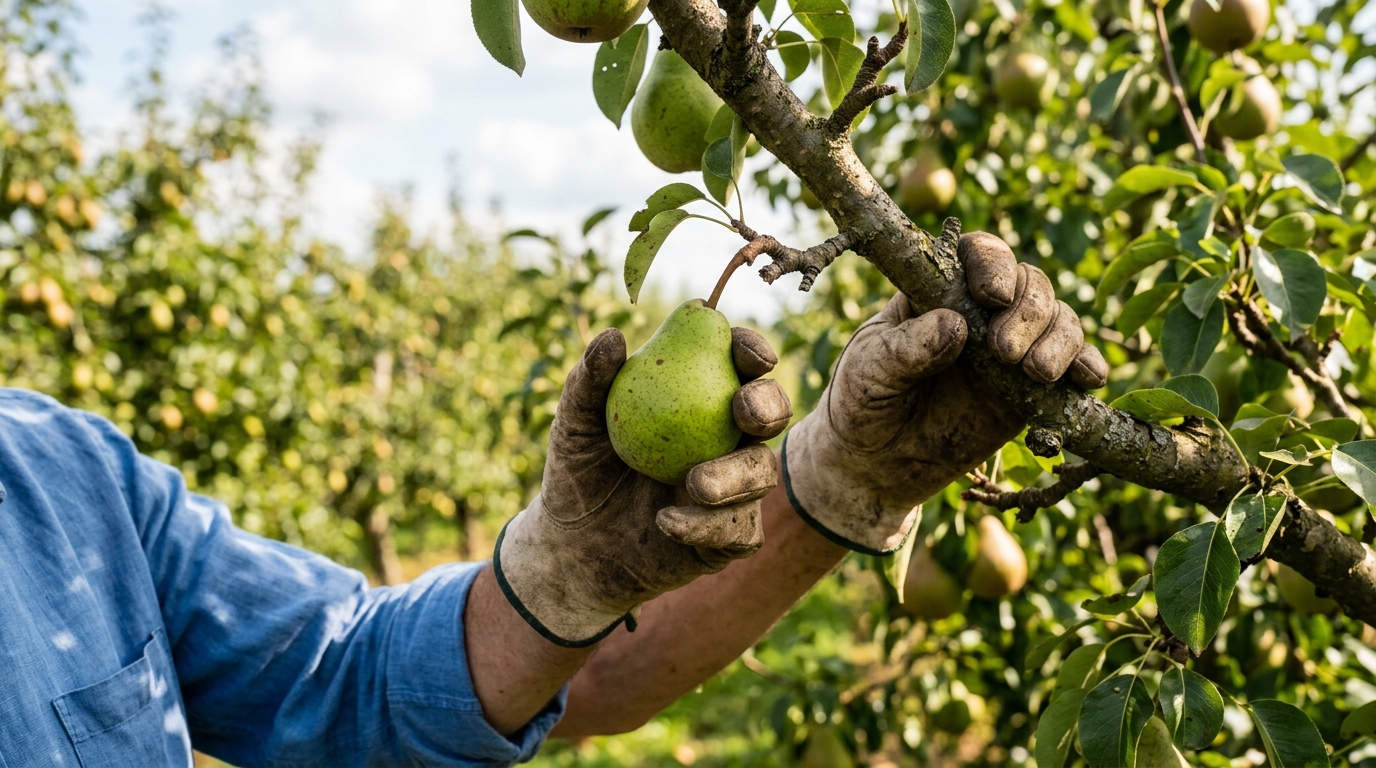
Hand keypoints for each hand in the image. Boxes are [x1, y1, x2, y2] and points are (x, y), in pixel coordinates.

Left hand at [494, 327, 792, 646]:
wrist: (575, 546)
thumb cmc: (578, 471)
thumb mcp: (574, 425)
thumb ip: (590, 381)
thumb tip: (612, 337)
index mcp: (701, 396)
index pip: (738, 363)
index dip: (752, 350)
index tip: (747, 354)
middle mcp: (727, 437)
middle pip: (771, 411)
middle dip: (769, 404)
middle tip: (745, 410)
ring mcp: (734, 487)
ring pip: (762, 472)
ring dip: (736, 475)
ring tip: (695, 482)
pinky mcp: (730, 534)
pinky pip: (736, 529)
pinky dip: (705, 525)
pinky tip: (668, 521)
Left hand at [780, 232, 1107, 553]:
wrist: (878, 463)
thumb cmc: (863, 402)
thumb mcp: (870, 371)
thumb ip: (907, 348)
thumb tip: (956, 326)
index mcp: (939, 289)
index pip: (979, 253)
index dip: (994, 264)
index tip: (991, 296)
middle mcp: (982, 311)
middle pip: (1030, 283)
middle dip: (1029, 311)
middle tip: (1004, 352)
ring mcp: (1012, 347)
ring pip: (1059, 319)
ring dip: (1060, 339)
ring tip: (1035, 373)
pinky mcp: (1031, 388)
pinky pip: (1073, 367)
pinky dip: (1087, 367)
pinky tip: (1087, 379)